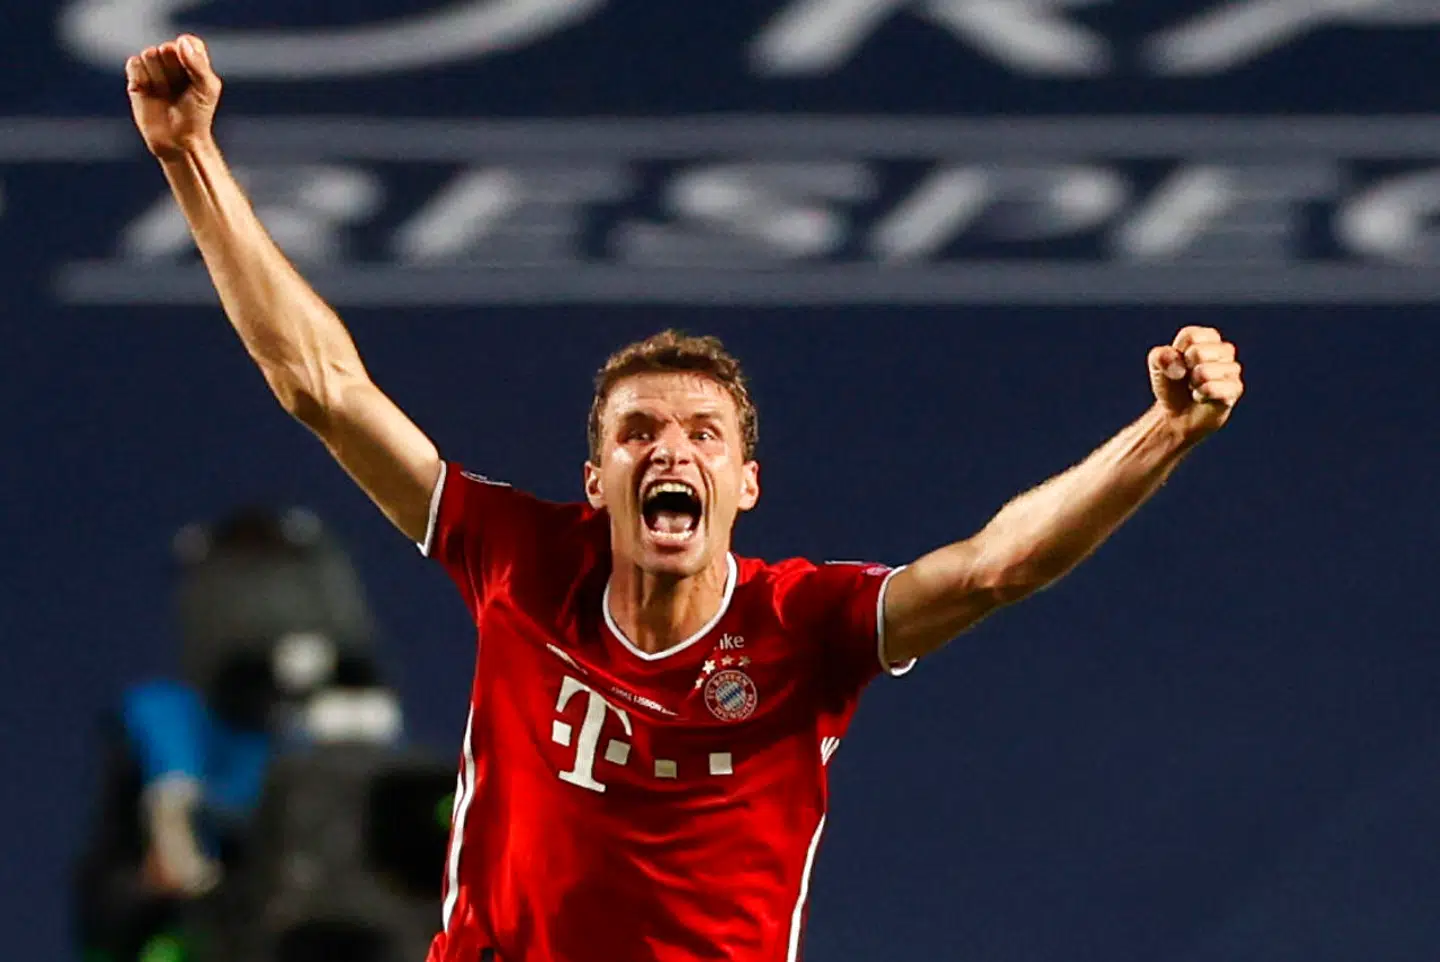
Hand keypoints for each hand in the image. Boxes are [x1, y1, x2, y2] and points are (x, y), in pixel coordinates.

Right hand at [126, 35, 221, 159]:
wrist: (178, 140)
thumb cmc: (198, 116)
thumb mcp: (207, 89)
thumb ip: (198, 64)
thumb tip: (180, 41)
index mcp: (193, 61)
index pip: (188, 42)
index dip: (188, 55)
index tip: (193, 75)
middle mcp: (172, 62)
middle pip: (167, 47)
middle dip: (173, 69)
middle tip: (178, 90)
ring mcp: (153, 69)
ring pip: (149, 53)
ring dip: (158, 76)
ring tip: (165, 93)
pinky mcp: (136, 79)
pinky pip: (134, 63)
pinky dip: (141, 76)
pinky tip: (149, 91)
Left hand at [1147, 326, 1243, 440]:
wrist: (1177, 414)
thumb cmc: (1171, 385)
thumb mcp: (1157, 366)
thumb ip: (1160, 356)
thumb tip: (1177, 363)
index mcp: (1207, 337)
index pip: (1191, 336)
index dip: (1177, 353)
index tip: (1178, 362)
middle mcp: (1224, 349)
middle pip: (1198, 352)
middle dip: (1185, 369)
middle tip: (1187, 378)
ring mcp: (1232, 369)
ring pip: (1205, 372)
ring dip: (1193, 384)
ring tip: (1195, 387)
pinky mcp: (1235, 389)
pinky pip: (1213, 388)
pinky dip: (1201, 396)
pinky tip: (1202, 397)